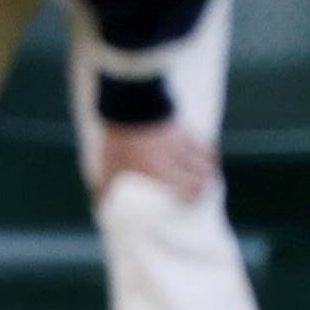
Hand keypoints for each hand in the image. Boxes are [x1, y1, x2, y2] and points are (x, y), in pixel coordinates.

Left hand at [91, 118, 219, 204]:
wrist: (129, 105)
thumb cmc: (119, 140)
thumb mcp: (109, 164)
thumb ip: (106, 185)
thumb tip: (100, 204)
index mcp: (162, 171)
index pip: (190, 189)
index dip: (194, 198)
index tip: (191, 203)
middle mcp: (178, 159)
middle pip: (204, 176)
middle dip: (205, 185)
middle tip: (200, 192)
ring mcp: (184, 144)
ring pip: (208, 161)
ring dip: (209, 171)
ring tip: (206, 177)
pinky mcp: (186, 129)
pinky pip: (205, 144)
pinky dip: (209, 154)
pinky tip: (207, 158)